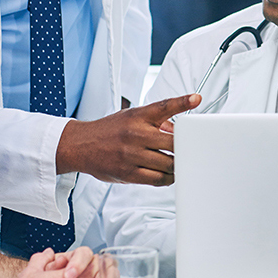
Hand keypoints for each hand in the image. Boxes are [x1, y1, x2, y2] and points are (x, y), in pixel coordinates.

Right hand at [56, 94, 199, 184]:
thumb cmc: (110, 130)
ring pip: (168, 164)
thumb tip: (179, 131)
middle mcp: (135, 133)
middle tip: (192, 149)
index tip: (196, 98)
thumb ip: (156, 121)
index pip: (164, 106)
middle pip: (172, 142)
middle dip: (185, 147)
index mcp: (138, 116)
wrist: (80, 145)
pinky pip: (157, 179)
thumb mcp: (130, 117)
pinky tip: (169, 174)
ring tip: (179, 163)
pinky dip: (168, 178)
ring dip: (178, 165)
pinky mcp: (128, 173)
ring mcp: (131, 154)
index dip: (182, 102)